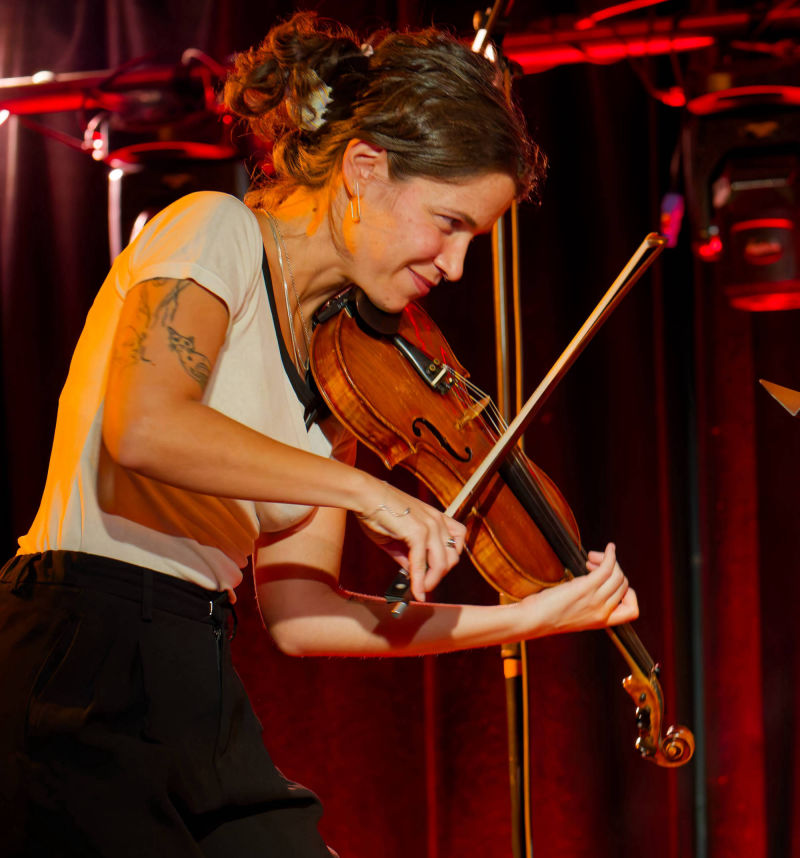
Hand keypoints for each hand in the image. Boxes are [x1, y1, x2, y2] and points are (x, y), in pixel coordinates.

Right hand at [356, 481, 465, 600]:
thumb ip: (408, 556)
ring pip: (442, 563)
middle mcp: (437, 521)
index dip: (450, 558)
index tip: (437, 570)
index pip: (458, 539)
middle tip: (426, 585)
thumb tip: (413, 575)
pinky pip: (421, 563)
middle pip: (453, 557)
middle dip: (440, 575)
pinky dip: (419, 581)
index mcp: (436, 517)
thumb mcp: (397, 537)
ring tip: (421, 591)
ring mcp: (430, 526)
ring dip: (431, 582)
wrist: (366, 495)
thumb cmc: (379, 512)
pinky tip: (416, 591)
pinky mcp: (418, 532)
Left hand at [522, 543, 638, 634]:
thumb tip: (594, 578)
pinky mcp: (585, 588)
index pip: (632, 611)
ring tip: (592, 559)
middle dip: (614, 571)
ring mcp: (595, 600)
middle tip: (593, 565)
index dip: (628, 595)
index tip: (613, 584)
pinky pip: (607, 568)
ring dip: (609, 561)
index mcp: (602, 622)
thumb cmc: (547, 614)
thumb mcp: (576, 613)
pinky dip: (610, 555)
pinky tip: (608, 549)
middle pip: (623, 586)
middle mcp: (602, 612)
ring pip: (617, 575)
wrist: (533, 620)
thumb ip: (589, 602)